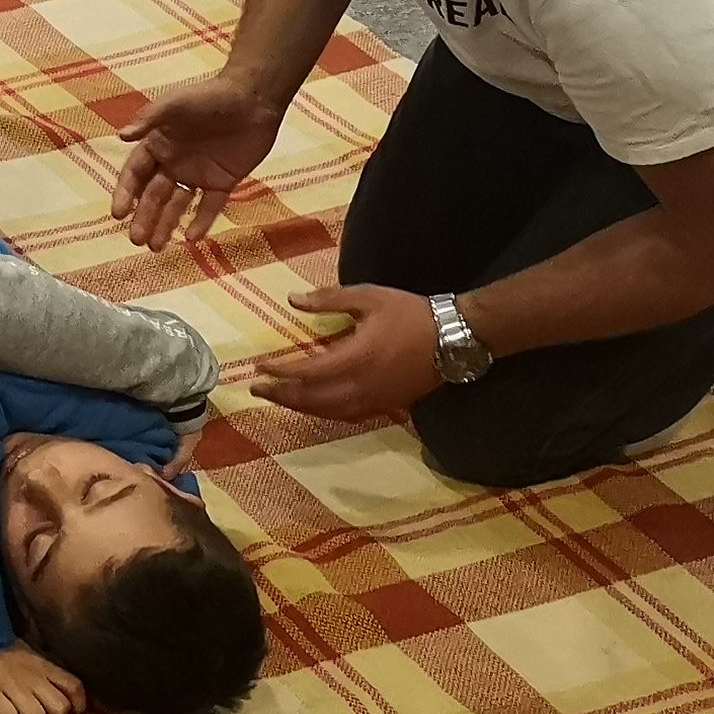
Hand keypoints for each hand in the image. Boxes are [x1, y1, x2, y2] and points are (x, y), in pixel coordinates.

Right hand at [0, 641, 85, 713]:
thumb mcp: (27, 653)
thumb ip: (44, 671)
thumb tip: (60, 692)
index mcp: (42, 664)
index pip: (74, 687)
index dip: (77, 704)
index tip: (70, 711)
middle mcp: (31, 675)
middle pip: (60, 708)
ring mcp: (10, 683)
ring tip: (17, 713)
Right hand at [112, 73, 287, 248]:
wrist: (253, 98)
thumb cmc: (209, 97)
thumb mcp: (175, 104)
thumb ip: (148, 120)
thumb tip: (120, 136)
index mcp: (158, 144)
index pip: (135, 174)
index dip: (125, 193)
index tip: (118, 214)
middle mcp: (173, 162)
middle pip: (153, 195)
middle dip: (143, 218)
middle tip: (137, 240)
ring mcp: (198, 174)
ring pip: (177, 205)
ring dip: (165, 225)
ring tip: (156, 247)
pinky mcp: (223, 181)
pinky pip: (210, 206)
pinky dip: (201, 221)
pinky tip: (191, 238)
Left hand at [256, 282, 442, 421]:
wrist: (456, 338)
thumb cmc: (411, 314)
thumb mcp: (369, 297)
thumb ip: (329, 300)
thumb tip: (293, 300)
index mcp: (353, 359)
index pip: (305, 372)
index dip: (280, 371)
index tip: (258, 367)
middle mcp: (360, 386)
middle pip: (311, 399)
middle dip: (281, 395)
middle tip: (257, 390)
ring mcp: (375, 400)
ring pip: (329, 412)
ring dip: (301, 407)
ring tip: (280, 399)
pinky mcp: (389, 405)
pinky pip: (349, 417)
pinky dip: (327, 414)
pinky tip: (317, 409)